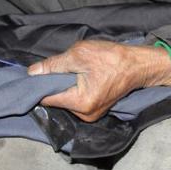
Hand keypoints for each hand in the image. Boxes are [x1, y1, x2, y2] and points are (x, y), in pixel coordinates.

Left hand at [27, 40, 170, 121]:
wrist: (138, 64)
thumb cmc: (111, 58)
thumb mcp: (79, 54)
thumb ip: (54, 65)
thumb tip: (32, 73)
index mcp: (80, 103)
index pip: (47, 99)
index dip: (38, 85)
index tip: (34, 74)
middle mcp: (84, 115)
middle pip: (56, 101)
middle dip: (53, 84)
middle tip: (57, 66)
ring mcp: (91, 115)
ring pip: (66, 100)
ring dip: (64, 86)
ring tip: (72, 70)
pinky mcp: (96, 110)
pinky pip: (76, 100)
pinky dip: (74, 89)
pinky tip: (79, 77)